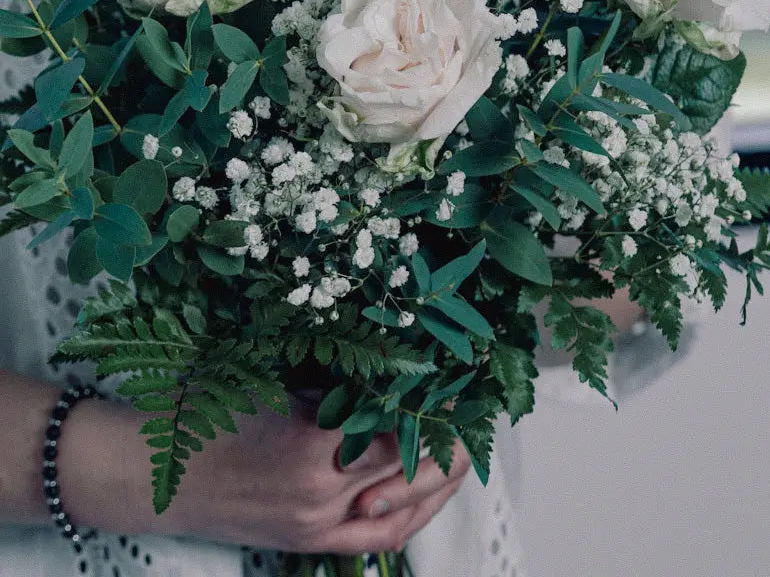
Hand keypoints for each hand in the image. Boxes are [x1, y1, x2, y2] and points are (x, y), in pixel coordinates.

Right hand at [58, 394, 471, 554]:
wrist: (150, 473)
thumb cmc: (205, 413)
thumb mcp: (274, 382)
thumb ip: (335, 385)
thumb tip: (393, 371)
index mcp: (314, 444)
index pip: (405, 426)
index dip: (440, 403)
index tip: (460, 379)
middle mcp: (323, 494)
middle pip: (414, 467)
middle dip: (452, 437)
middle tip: (475, 408)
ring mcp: (316, 525)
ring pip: (405, 508)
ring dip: (440, 479)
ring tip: (463, 447)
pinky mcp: (307, 543)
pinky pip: (378, 537)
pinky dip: (410, 513)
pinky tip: (427, 492)